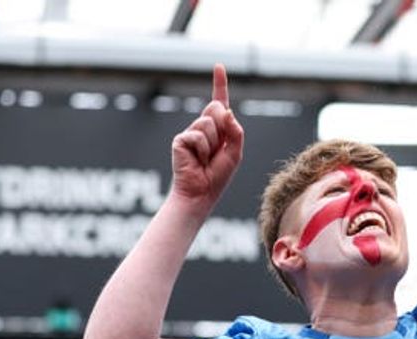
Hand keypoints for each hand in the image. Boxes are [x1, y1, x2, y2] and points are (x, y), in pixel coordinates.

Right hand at [170, 64, 243, 213]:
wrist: (201, 193)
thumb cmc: (218, 176)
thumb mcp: (235, 153)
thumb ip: (235, 131)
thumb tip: (227, 110)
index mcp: (218, 129)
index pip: (219, 102)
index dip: (219, 84)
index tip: (219, 66)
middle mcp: (203, 128)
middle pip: (216, 109)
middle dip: (222, 128)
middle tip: (217, 150)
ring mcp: (190, 133)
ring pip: (208, 123)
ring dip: (212, 144)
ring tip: (206, 159)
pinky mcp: (180, 140)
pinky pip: (197, 136)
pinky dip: (202, 150)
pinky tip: (197, 161)